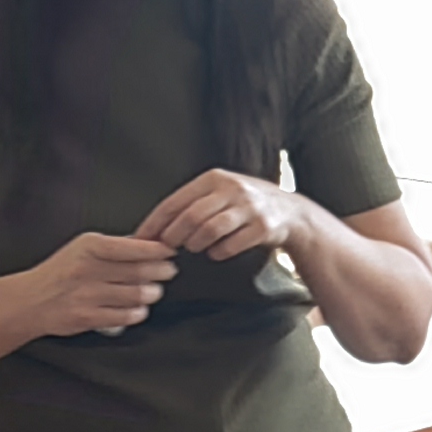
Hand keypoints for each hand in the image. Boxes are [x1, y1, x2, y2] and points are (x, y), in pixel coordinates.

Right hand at [21, 230, 178, 334]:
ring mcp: (86, 295)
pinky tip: (140, 309)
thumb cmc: (60, 272)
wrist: (30, 300)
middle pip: (137, 271)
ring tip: (154, 291)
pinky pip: (123, 316)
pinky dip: (137, 313)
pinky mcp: (86, 317)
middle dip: (160, 271)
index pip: (132, 247)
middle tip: (169, 271)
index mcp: (88, 247)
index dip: (157, 250)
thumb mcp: (82, 248)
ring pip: (134, 294)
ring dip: (151, 293)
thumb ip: (113, 247)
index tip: (169, 251)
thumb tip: (147, 243)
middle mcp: (87, 269)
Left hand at [137, 168, 308, 262]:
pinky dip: (218, 253)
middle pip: (190, 217)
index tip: (141, 239)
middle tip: (167, 249)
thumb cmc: (244, 205)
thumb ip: (191, 205)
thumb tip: (152, 229)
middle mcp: (231, 188)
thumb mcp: (219, 194)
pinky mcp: (263, 227)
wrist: (290, 212)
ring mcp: (249, 207)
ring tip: (194, 248)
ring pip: (209, 230)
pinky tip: (216, 252)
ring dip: (196, 244)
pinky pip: (230, 245)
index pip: (175, 201)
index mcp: (214, 178)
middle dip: (174, 237)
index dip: (155, 223)